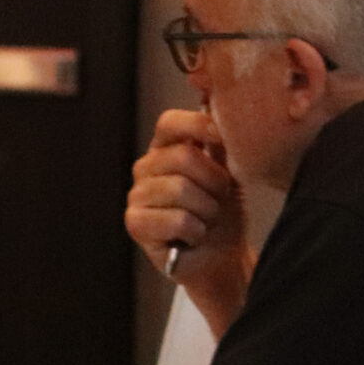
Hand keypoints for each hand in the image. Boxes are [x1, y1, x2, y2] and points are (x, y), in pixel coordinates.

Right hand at [126, 108, 246, 288]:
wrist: (220, 258)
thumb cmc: (223, 215)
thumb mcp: (228, 173)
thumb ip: (221, 142)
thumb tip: (223, 105)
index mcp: (166, 150)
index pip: (170, 122)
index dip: (197, 125)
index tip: (223, 139)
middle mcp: (146, 168)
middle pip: (182, 157)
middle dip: (214, 182)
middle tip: (219, 198)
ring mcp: (137, 196)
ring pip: (181, 190)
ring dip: (207, 210)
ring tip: (206, 220)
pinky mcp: (135, 224)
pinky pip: (177, 219)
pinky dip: (195, 231)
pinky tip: (192, 237)